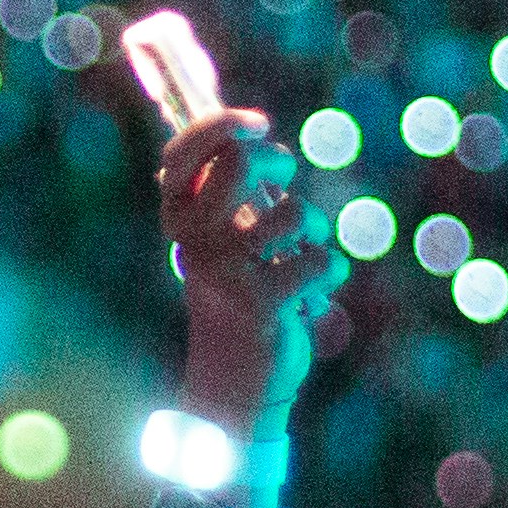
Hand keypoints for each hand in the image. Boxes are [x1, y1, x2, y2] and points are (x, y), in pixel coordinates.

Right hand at [159, 108, 346, 427]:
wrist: (234, 383)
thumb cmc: (238, 298)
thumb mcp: (224, 241)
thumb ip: (229, 195)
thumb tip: (248, 134)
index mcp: (178, 222)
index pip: (182, 153)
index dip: (221, 125)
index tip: (257, 124)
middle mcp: (193, 243)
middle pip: (240, 164)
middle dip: (277, 163)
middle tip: (285, 181)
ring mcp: (225, 273)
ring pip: (294, 213)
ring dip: (314, 230)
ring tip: (300, 259)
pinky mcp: (261, 303)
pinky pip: (321, 260)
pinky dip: (329, 273)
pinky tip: (310, 299)